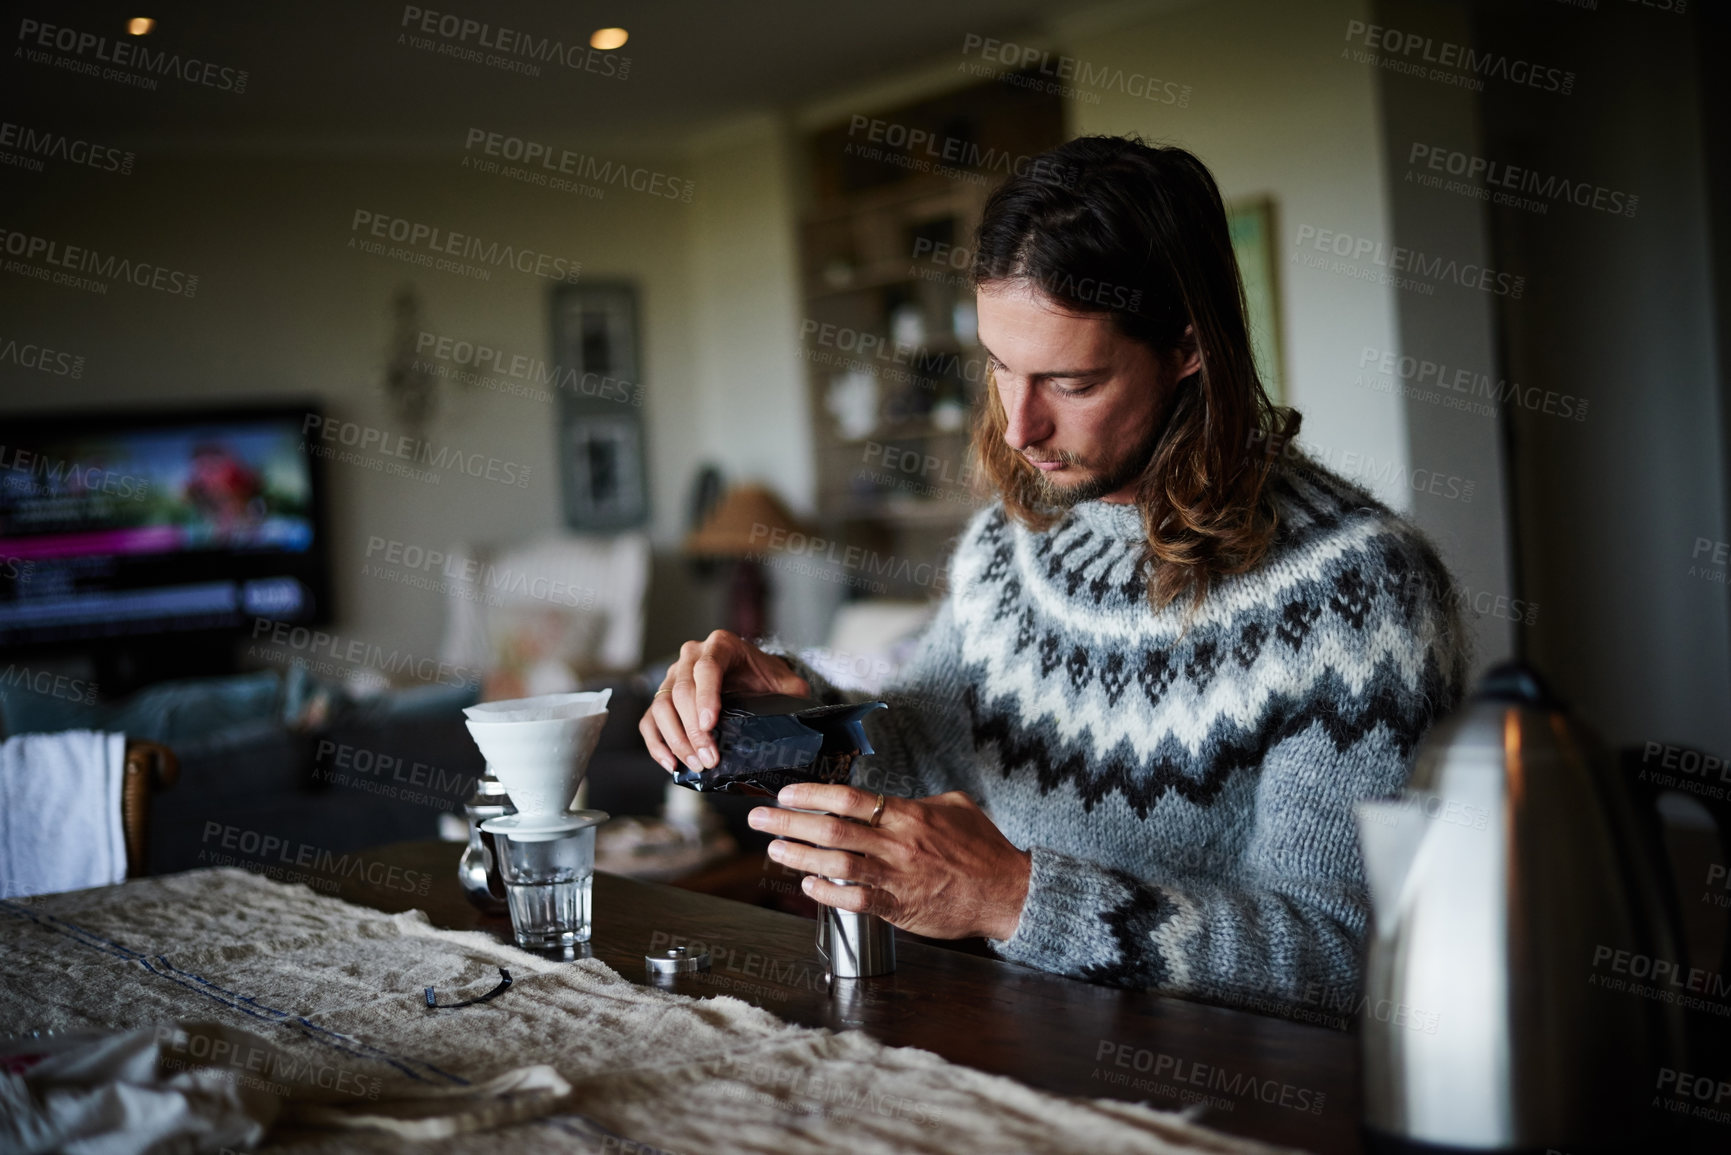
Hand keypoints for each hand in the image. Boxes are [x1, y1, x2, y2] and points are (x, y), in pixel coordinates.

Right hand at [639, 629, 809, 774]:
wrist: (751, 674)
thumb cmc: (764, 677)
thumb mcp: (784, 680)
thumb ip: (793, 692)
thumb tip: (800, 713)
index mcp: (720, 646)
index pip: (706, 669)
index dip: (706, 697)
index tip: (711, 725)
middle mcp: (691, 656)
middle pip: (681, 692)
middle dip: (694, 730)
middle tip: (709, 758)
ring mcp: (673, 677)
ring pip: (662, 707)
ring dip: (677, 740)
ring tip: (697, 764)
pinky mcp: (663, 698)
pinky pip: (650, 720)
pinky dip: (657, 744)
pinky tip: (671, 764)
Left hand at [747, 784, 1031, 941]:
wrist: (1007, 892)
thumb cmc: (983, 849)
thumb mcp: (955, 805)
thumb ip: (920, 800)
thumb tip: (892, 798)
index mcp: (908, 814)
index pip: (849, 798)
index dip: (811, 793)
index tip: (786, 793)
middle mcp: (897, 843)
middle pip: (831, 829)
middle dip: (788, 822)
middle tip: (759, 819)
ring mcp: (896, 877)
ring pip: (836, 864)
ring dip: (799, 856)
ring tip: (774, 849)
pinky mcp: (899, 907)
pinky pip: (854, 900)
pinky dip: (827, 893)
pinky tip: (808, 886)